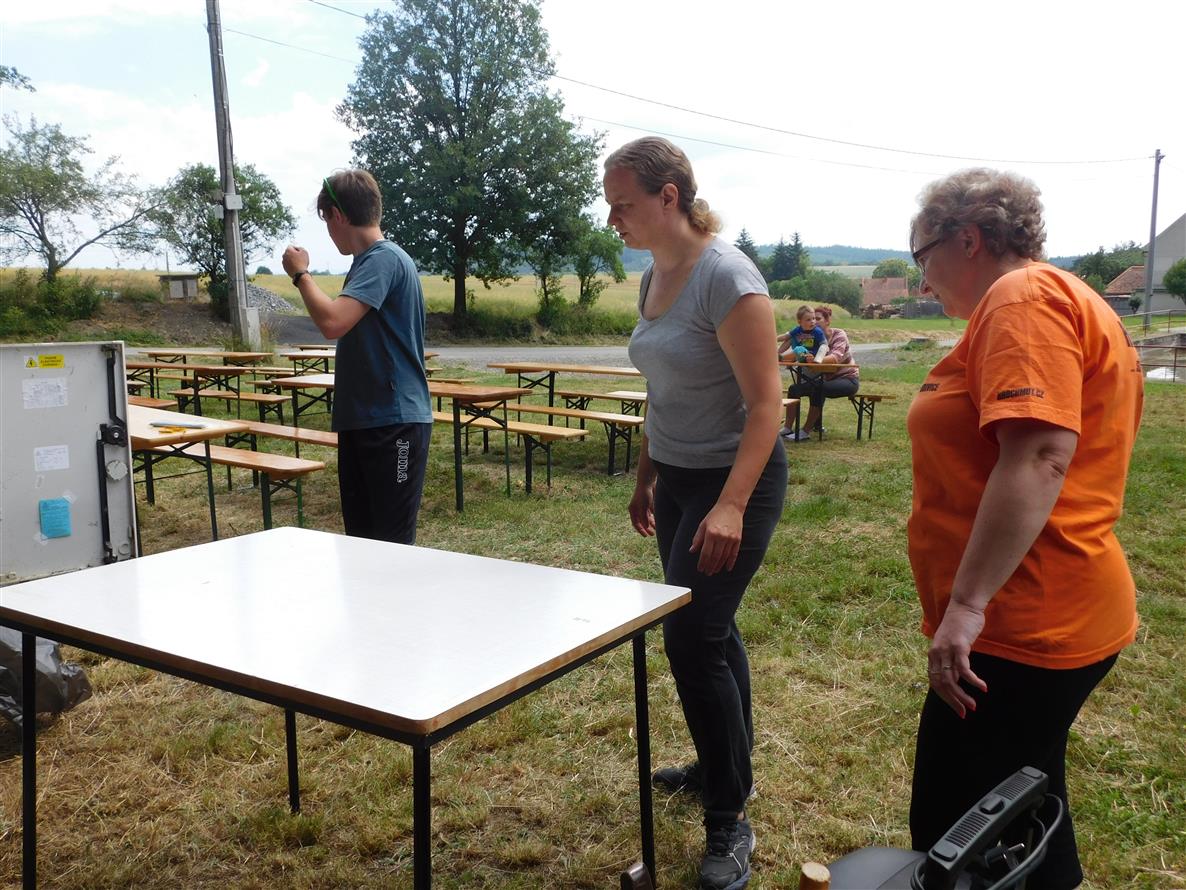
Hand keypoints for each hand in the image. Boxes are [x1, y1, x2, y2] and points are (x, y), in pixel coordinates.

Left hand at [282, 245, 309, 276]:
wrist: (299, 274)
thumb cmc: (302, 262)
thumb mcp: (304, 252)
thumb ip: (300, 248)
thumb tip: (297, 248)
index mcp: (288, 250)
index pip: (291, 246)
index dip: (297, 249)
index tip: (300, 254)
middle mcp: (284, 255)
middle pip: (289, 252)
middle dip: (293, 254)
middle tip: (299, 259)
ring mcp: (283, 262)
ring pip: (288, 258)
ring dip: (292, 259)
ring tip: (298, 264)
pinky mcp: (284, 267)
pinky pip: (288, 264)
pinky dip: (291, 264)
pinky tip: (296, 267)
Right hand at [628, 481, 655, 536]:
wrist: (648, 482)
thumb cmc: (644, 494)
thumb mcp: (643, 507)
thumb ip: (644, 517)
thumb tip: (646, 527)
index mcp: (633, 510)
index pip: (636, 523)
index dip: (640, 530)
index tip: (646, 535)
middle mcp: (637, 509)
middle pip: (642, 522)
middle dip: (647, 528)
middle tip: (652, 534)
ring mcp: (643, 506)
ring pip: (647, 518)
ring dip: (651, 524)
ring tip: (657, 529)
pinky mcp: (649, 504)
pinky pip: (651, 513)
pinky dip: (654, 518)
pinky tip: (658, 522)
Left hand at [689, 501, 742, 574]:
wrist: (731, 507)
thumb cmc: (714, 515)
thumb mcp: (703, 525)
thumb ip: (697, 538)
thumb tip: (692, 551)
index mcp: (711, 533)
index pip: (705, 553)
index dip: (702, 562)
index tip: (700, 568)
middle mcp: (721, 537)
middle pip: (715, 557)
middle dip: (710, 566)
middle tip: (707, 573)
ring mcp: (730, 538)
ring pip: (724, 557)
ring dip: (719, 566)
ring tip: (714, 571)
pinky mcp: (738, 539)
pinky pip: (734, 553)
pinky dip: (731, 562)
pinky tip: (727, 568)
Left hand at [927, 602, 987, 717]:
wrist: (964, 606)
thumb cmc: (960, 626)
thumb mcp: (951, 645)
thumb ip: (950, 660)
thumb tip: (955, 678)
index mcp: (933, 655)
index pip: (934, 683)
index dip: (945, 698)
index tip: (957, 709)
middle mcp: (936, 654)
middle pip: (941, 685)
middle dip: (953, 701)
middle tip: (965, 712)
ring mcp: (946, 650)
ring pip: (951, 680)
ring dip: (962, 695)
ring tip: (974, 705)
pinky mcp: (959, 646)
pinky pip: (964, 669)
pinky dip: (972, 680)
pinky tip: (982, 687)